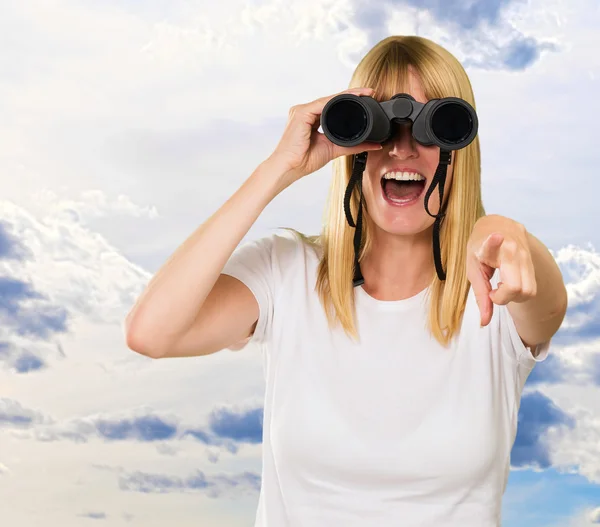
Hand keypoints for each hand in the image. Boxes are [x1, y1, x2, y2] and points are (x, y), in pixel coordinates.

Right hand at [267, 87, 382, 185]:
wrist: (290, 168)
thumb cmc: (304, 160)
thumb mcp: (334, 149)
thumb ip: (353, 145)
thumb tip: (373, 145)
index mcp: (310, 119)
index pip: (333, 107)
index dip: (350, 102)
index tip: (367, 98)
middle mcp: (305, 112)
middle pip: (332, 101)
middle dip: (352, 95)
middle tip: (370, 92)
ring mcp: (302, 111)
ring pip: (329, 99)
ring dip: (347, 95)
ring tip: (363, 93)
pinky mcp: (301, 113)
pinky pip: (322, 104)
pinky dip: (337, 100)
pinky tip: (350, 98)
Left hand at [466, 215, 536, 326]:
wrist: (497, 224)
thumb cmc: (479, 249)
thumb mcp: (472, 268)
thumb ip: (480, 296)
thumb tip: (485, 323)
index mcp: (495, 247)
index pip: (498, 251)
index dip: (494, 243)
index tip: (496, 236)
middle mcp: (516, 250)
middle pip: (520, 290)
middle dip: (505, 298)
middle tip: (493, 290)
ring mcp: (528, 256)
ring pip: (530, 291)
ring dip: (515, 296)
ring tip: (501, 285)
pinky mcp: (534, 262)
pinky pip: (532, 286)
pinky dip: (520, 291)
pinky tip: (509, 281)